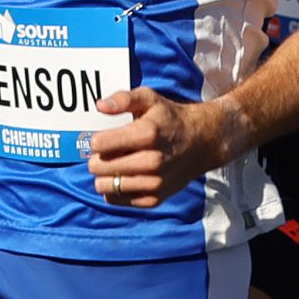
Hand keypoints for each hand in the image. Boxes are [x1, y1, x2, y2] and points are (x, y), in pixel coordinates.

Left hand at [86, 89, 248, 207]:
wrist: (203, 142)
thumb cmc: (170, 118)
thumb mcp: (149, 99)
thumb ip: (122, 99)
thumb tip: (99, 105)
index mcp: (147, 134)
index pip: (99, 144)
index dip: (96, 139)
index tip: (103, 137)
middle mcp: (151, 161)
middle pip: (99, 167)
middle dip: (97, 158)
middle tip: (107, 152)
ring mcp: (154, 182)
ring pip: (105, 186)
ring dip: (104, 175)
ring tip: (114, 165)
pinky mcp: (155, 198)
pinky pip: (117, 200)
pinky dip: (114, 190)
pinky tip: (123, 177)